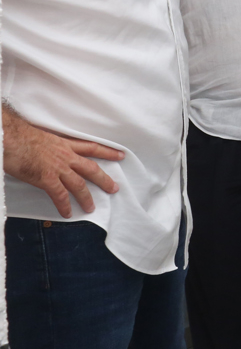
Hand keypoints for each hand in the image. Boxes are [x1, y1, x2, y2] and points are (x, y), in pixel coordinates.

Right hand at [1, 106, 122, 216]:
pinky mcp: (46, 178)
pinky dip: (65, 205)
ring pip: (79, 185)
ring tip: (91, 208)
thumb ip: (50, 147)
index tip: (121, 155)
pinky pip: (60, 195)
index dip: (108, 152)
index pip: (91, 147)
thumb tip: (47, 153)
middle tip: (115, 188)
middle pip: (91, 168)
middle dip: (104, 179)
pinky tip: (68, 213)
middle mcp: (65, 156)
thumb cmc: (19, 136)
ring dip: (86, 198)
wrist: (9, 137)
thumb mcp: (42, 138)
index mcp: (64, 144)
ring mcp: (57, 167)